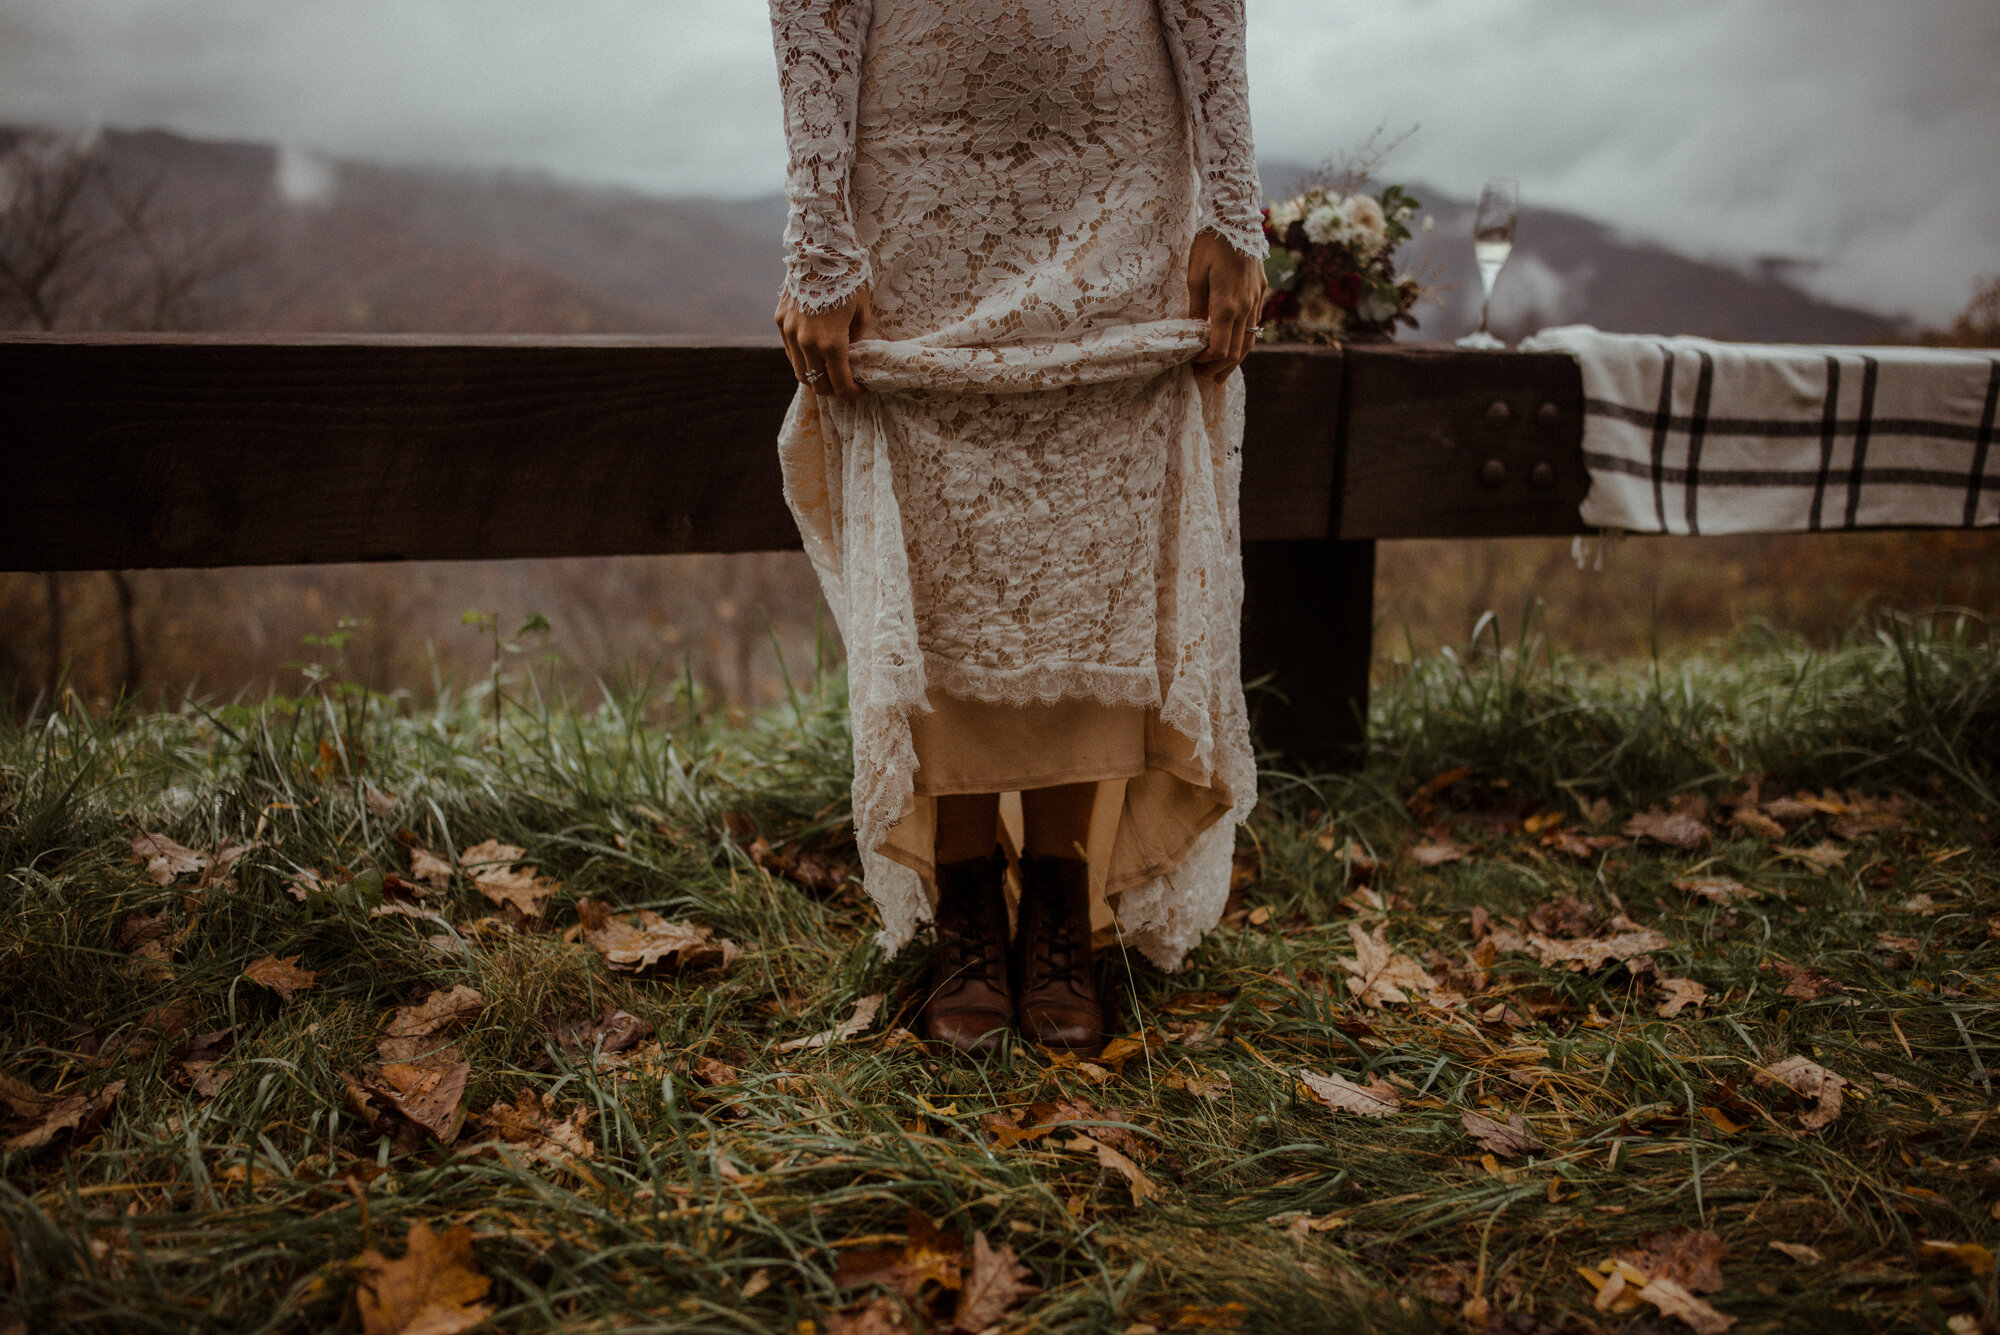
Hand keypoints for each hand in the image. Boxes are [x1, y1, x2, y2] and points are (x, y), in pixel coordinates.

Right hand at [775, 284, 876, 397]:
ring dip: (816, 378)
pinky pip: (791, 352)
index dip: (853, 392)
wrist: (820, 251)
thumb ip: (856, 339)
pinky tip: (815, 355)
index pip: (840, 383)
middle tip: (845, 385)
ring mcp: (790, 333)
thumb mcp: (862, 312)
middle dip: (834, 390)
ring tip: (829, 373)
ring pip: (800, 372)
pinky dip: (803, 360)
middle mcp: (807, 343)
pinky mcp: (780, 321)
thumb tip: (851, 353)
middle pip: (818, 384)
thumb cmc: (849, 279)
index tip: (861, 389)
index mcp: (832, 343)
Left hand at [1185, 229, 1266, 382]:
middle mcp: (1246, 307)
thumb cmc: (1211, 243)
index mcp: (1227, 305)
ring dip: (1234, 360)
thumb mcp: (1195, 275)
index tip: (1192, 362)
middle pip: (1237, 351)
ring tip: (1219, 374)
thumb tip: (1194, 331)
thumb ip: (1196, 306)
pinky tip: (1233, 347)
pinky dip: (1243, 342)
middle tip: (1202, 376)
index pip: (1220, 348)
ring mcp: (1256, 300)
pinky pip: (1254, 325)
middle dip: (1219, 367)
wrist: (1237, 219)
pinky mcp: (1260, 292)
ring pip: (1249, 341)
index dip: (1206, 361)